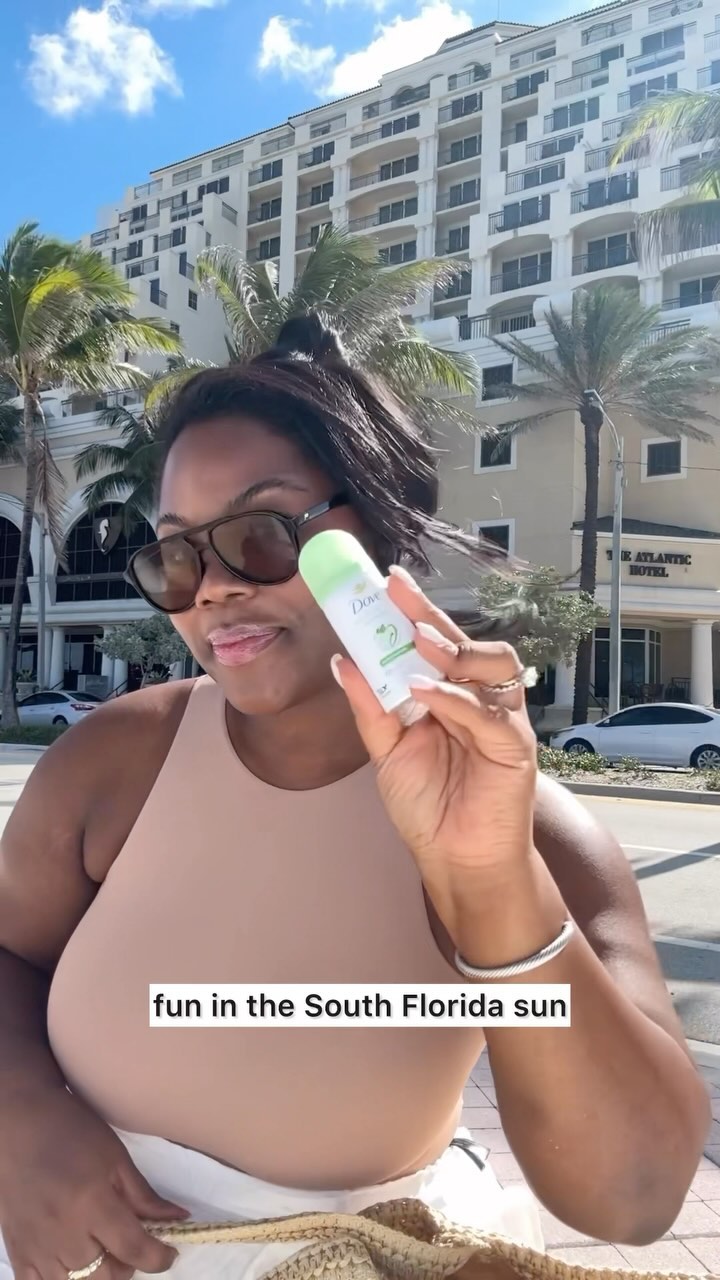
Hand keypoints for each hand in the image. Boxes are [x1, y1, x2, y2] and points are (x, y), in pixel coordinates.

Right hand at [0, 1086, 185, 1279]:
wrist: (18, 1123)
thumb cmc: (70, 1130)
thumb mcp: (115, 1156)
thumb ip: (144, 1195)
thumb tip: (179, 1218)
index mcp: (92, 1204)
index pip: (134, 1249)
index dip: (159, 1258)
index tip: (169, 1253)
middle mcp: (64, 1234)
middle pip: (108, 1276)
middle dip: (129, 1265)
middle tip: (132, 1241)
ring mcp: (37, 1248)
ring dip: (99, 1275)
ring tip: (103, 1249)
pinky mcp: (17, 1252)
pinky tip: (72, 1262)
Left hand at [333, 567, 538, 943]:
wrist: (455, 860)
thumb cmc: (429, 808)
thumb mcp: (387, 752)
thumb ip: (370, 707)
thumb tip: (342, 660)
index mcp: (451, 695)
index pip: (435, 642)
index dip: (414, 611)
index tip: (384, 582)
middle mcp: (480, 700)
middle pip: (464, 642)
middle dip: (430, 613)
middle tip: (396, 590)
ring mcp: (502, 721)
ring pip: (492, 665)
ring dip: (452, 648)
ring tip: (415, 639)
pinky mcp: (514, 748)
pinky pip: (487, 714)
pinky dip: (453, 698)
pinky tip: (422, 690)